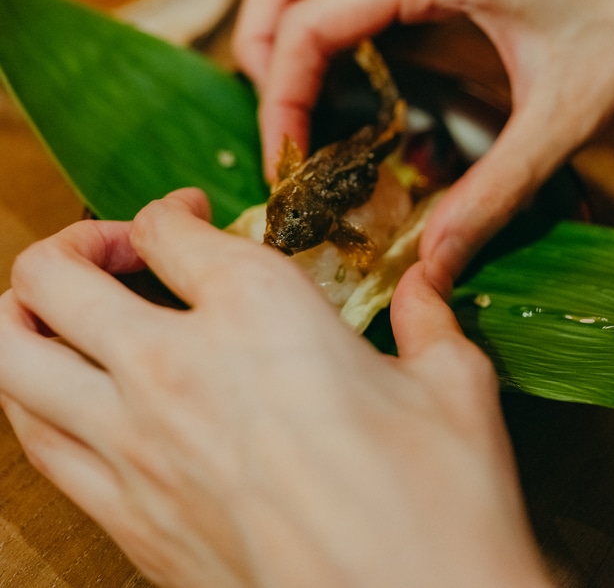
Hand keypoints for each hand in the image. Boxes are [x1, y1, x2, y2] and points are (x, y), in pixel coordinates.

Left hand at [0, 189, 550, 587]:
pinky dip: (32, 398)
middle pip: (53, 275)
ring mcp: (134, 449)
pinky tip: (74, 396)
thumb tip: (420, 292)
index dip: (174, 210)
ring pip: (11, 358)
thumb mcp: (452, 383)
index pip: (162, 226)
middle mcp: (175, 367)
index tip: (199, 217)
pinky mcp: (124, 521)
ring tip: (61, 311)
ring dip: (22, 316)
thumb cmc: (440, 501)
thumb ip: (424, 319)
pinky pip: (35, 442)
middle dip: (73, 242)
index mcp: (259, 308)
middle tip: (116, 250)